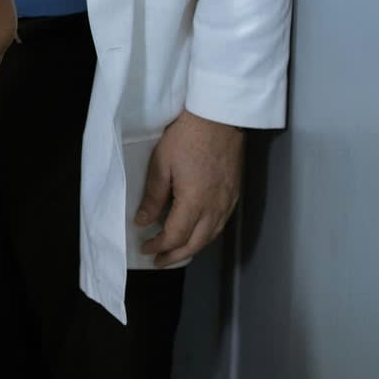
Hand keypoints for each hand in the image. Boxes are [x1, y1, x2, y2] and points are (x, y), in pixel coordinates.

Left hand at [135, 110, 244, 266]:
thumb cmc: (187, 136)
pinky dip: (206, 235)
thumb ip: (153, 196)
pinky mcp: (235, 194)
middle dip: (175, 255)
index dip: (159, 246)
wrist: (219, 117)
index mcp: (195, 201)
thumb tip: (143, 221)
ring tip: (175, 252)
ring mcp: (228, 202)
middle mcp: (215, 207)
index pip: (176, 236)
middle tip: (158, 260)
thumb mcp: (161, 163)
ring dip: (192, 248)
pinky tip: (197, 233)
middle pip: (196, 243)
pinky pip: (221, 224)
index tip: (145, 248)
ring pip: (211, 236)